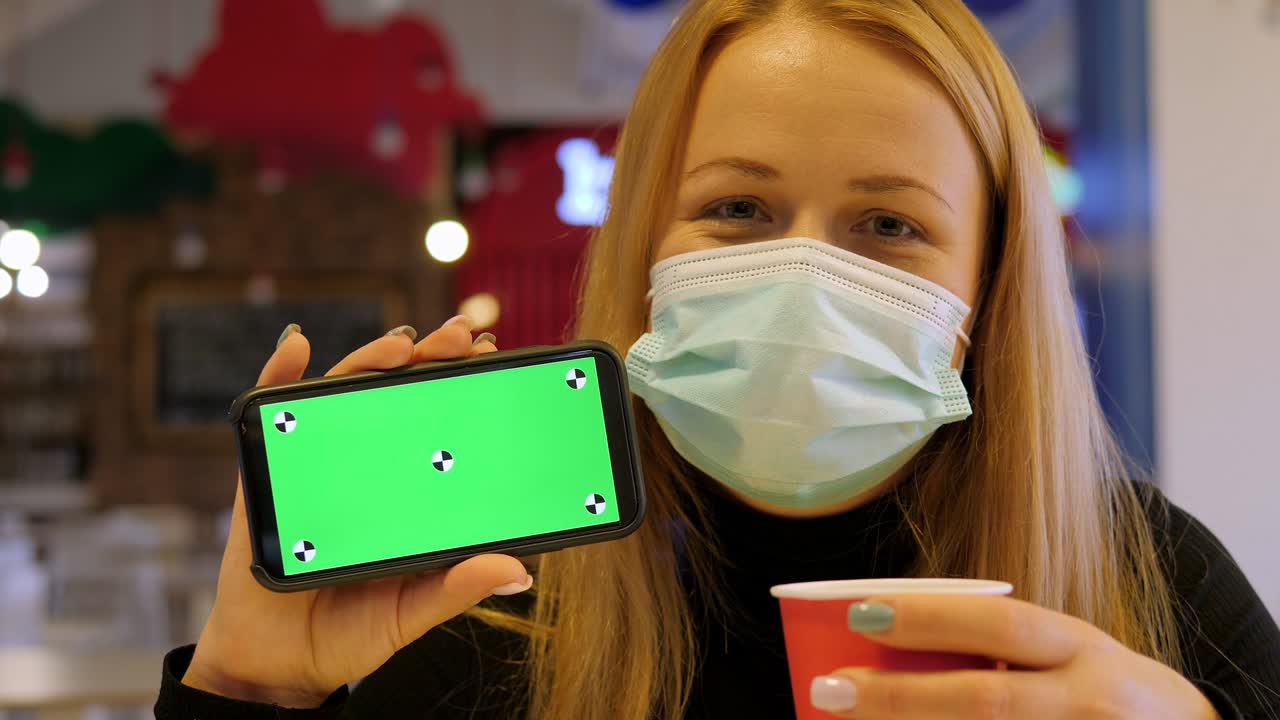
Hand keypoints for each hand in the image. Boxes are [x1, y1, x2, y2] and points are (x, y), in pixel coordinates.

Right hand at [182, 318, 525, 707]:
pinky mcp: (266, 475)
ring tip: (401, 345)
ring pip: (343, 395)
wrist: (280, 665)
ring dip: (370, 359)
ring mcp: (317, 463)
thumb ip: (459, 588)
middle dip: (429, 358)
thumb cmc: (352, 633)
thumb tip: (519, 573)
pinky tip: (297, 346)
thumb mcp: (415, 610)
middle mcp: (365, 466)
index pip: (440, 423)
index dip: (464, 386)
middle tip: (459, 337)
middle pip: (397, 396)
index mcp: (406, 490)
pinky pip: (269, 415)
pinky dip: (278, 374)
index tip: (494, 356)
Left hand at [810, 595, 1218, 718]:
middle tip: (831, 686)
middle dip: (901, 697)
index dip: (930, 618)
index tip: (860, 613)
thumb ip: (1004, 646)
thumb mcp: (1072, 653)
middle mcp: (1088, 703)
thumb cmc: (1106, 693)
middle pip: (986, 701)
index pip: (1001, 624)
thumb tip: (890, 635)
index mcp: (1083, 649)